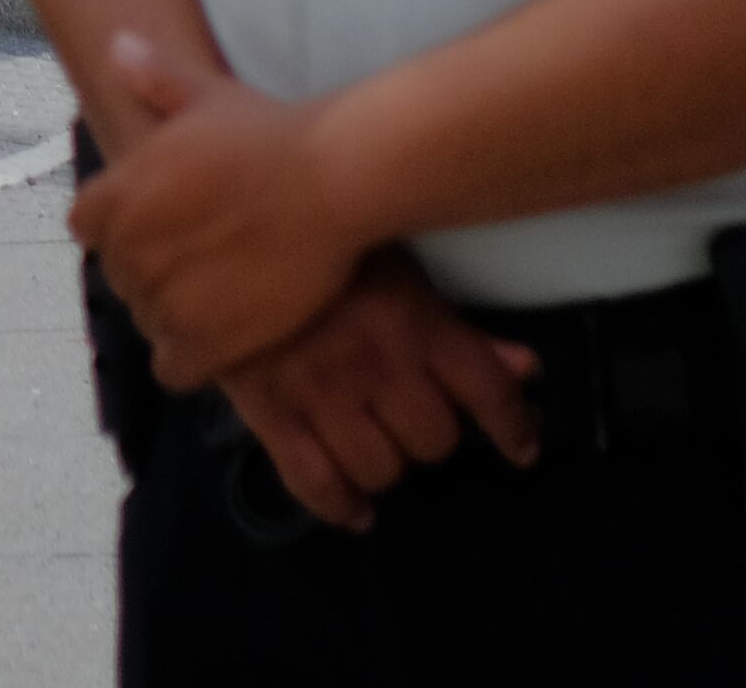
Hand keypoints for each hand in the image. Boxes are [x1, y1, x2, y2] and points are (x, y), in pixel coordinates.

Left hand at [74, 34, 370, 390]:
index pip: (87, 226)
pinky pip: (174, 368)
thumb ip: (154, 79)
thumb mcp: (205, 95)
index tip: (158, 228)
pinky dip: (191, 359)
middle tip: (199, 263)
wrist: (330, 181)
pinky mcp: (207, 341)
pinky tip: (222, 341)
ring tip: (218, 298)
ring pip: (148, 321)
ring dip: (174, 315)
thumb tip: (117, 45)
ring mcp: (166, 299)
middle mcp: (130, 249)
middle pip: (121, 277)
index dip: (119, 229)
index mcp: (118, 194)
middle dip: (151, 272)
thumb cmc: (269, 133)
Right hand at [209, 254, 541, 531]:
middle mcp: (376, 366)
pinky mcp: (270, 413)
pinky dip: (341, 506)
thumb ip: (460, 328)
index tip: (522, 446)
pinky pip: (316, 484)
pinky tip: (355, 510)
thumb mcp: (398, 271)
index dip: (514, 426)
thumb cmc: (319, 246)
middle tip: (415, 415)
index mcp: (413, 322)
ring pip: (384, 470)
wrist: (218, 235)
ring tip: (377, 442)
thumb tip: (527, 368)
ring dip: (389, 463)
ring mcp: (321, 394)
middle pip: (436, 441)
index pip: (488, 391)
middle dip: (433, 433)